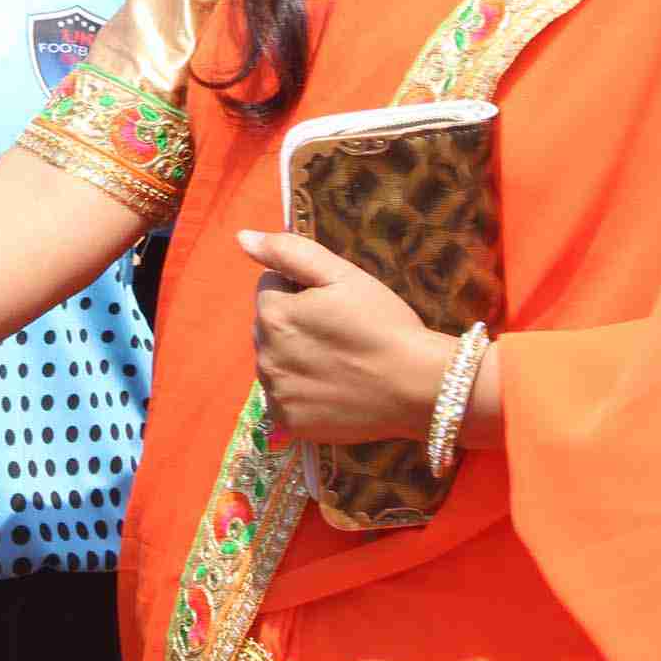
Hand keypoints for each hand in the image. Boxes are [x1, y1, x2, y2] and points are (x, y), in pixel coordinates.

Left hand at [240, 228, 448, 443]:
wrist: (418, 386)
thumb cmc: (384, 324)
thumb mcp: (342, 275)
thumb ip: (289, 252)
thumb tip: (242, 237)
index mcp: (273, 314)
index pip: (269, 286)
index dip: (301, 289)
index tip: (333, 302)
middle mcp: (264, 356)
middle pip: (268, 325)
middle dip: (293, 322)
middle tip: (338, 332)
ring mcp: (276, 393)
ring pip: (274, 362)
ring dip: (293, 356)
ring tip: (337, 361)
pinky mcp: (289, 423)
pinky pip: (283, 398)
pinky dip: (300, 391)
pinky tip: (332, 387)